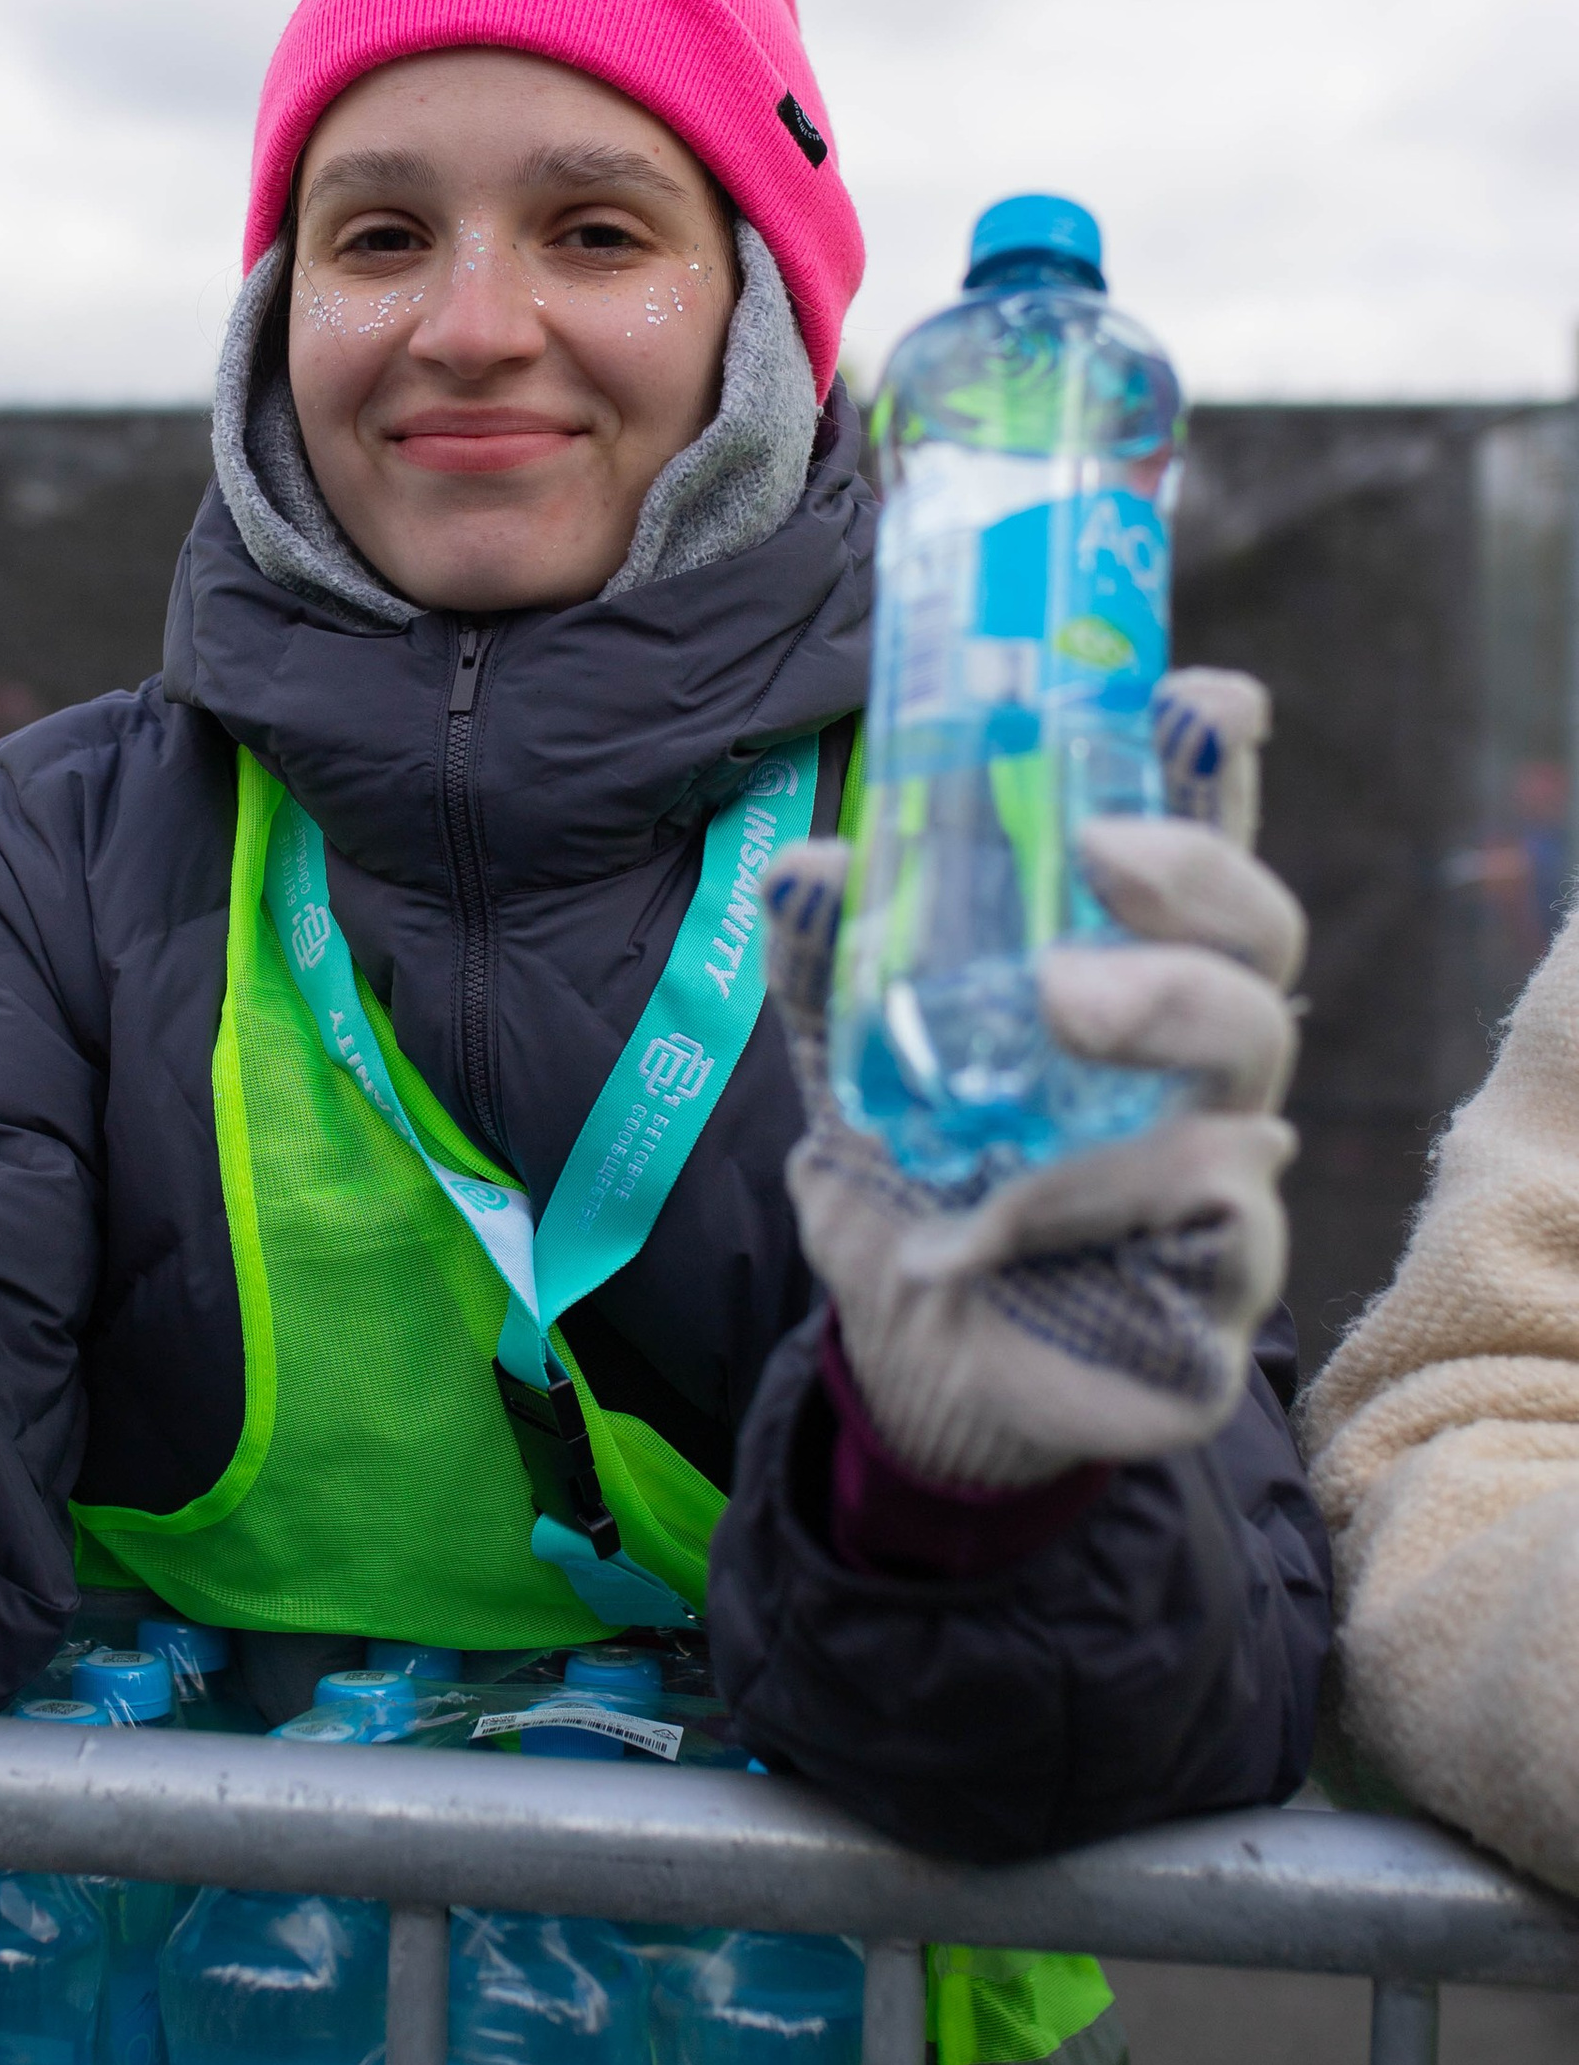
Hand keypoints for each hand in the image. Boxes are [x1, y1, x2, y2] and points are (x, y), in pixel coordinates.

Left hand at [764, 669, 1305, 1490]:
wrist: (911, 1364)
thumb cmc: (920, 1181)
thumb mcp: (860, 1060)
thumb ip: (835, 963)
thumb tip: (807, 868)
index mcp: (1128, 972)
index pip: (1196, 848)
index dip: (1212, 769)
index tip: (1199, 700)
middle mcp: (1197, 1059)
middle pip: (1257, 938)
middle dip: (1194, 877)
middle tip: (1100, 854)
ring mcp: (1226, 1170)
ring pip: (1247, 1074)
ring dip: (1152, 1019)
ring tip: (1053, 1006)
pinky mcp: (1219, 1286)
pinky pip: (1209, 1226)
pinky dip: (1084, 1209)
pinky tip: (986, 1228)